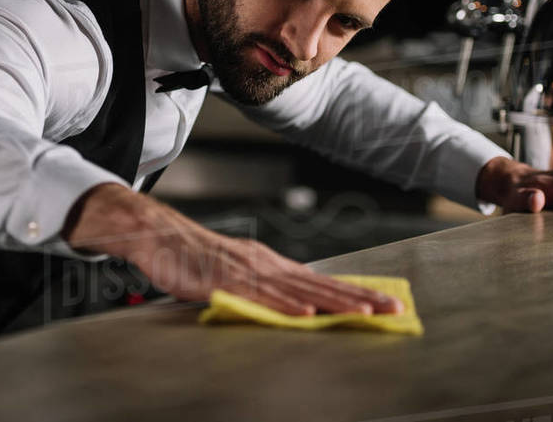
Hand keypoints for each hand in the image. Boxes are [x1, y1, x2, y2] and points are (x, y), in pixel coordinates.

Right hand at [63, 183, 402, 316]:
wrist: (158, 236)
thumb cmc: (194, 259)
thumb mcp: (239, 272)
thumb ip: (267, 287)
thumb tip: (297, 303)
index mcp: (271, 264)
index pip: (321, 281)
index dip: (355, 293)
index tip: (388, 304)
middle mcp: (266, 265)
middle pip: (320, 284)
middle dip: (359, 299)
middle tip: (395, 310)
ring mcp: (247, 271)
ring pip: (298, 291)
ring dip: (334, 303)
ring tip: (365, 315)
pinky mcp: (225, 281)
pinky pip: (259, 297)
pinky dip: (284, 306)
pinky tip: (306, 315)